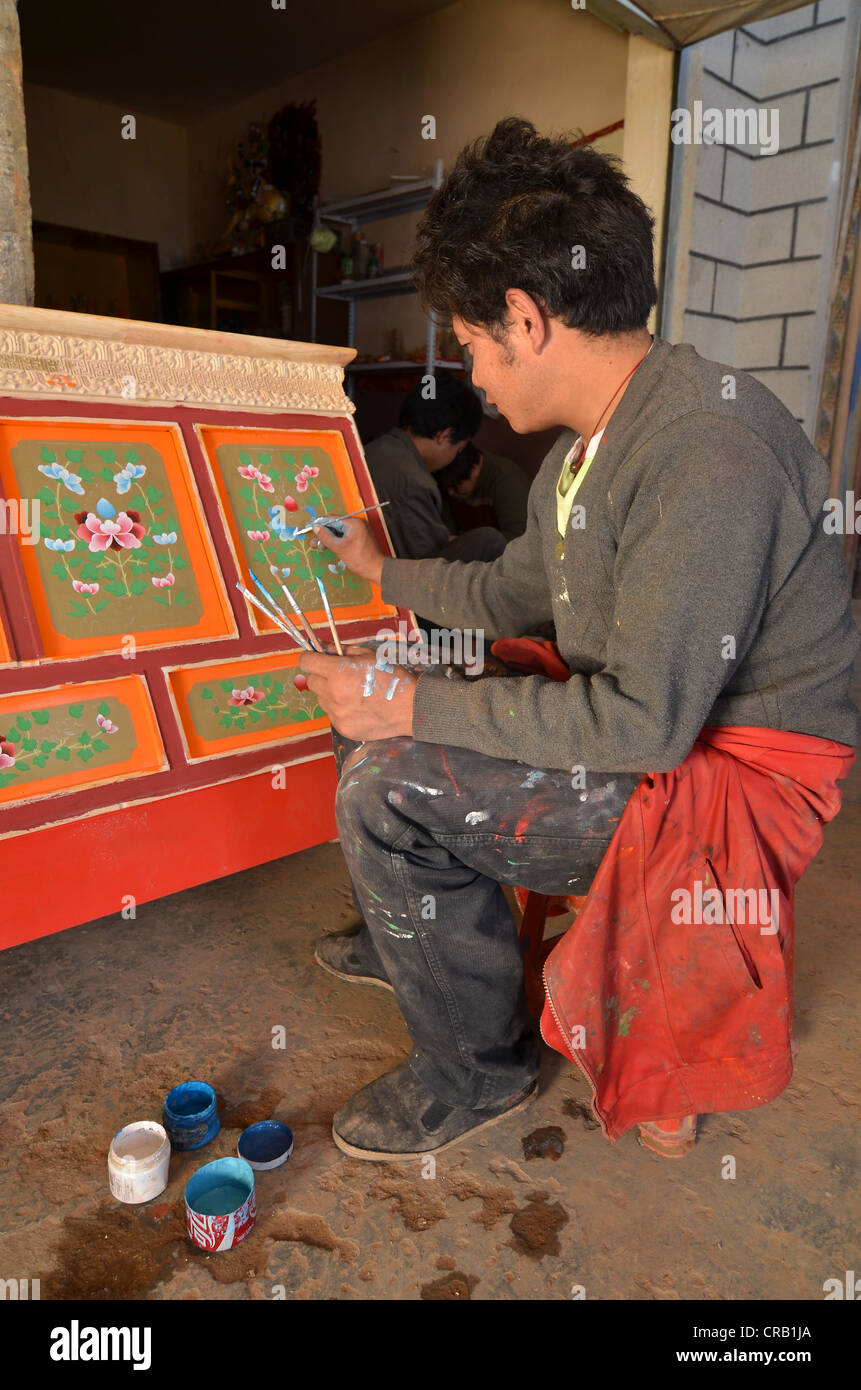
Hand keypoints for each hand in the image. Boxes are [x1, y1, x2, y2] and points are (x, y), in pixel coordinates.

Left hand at [299, 645, 416, 740]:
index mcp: (338, 672)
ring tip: (353, 693)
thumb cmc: (392, 678)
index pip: (306, 662)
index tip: (316, 658)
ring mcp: (336, 713)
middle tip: (339, 676)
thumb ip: (341, 650)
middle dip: (321, 676)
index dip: (310, 658)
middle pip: (311, 681)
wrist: (410, 708)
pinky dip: (340, 709)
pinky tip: (359, 707)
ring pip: (321, 699)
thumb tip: (322, 646)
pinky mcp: (342, 728)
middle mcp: (333, 694)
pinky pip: (332, 715)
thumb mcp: (368, 655)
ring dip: (330, 694)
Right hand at [311, 516, 383, 585]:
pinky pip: (346, 535)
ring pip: (341, 531)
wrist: (376, 569)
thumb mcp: (339, 548)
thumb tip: (316, 528)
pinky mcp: (360, 537)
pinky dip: (338, 540)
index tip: (310, 527)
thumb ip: (326, 537)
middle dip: (325, 533)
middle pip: (336, 525)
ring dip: (330, 538)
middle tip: (314, 541)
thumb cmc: (360, 559)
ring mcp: (360, 530)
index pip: (333, 519)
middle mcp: (358, 523)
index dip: (320, 523)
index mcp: (354, 523)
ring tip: (320, 546)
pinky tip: (330, 546)